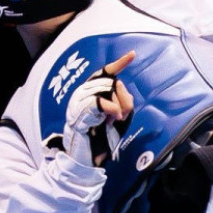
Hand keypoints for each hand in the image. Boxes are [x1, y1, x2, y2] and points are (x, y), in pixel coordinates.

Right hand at [63, 50, 135, 165]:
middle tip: (120, 116)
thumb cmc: (100, 137)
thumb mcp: (118, 117)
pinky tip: (113, 118)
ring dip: (118, 106)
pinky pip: (101, 101)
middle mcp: (83, 93)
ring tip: (113, 120)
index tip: (132, 54)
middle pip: (113, 82)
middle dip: (124, 98)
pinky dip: (112, 109)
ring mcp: (79, 101)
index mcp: (91, 92)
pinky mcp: (79, 111)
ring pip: (108, 90)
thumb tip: (122, 91)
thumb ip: (121, 101)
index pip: (105, 73)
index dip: (119, 63)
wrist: (84, 158)